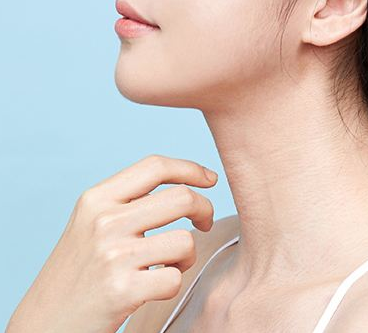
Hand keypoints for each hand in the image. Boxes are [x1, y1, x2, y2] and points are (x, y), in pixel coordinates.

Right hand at [6, 154, 217, 332]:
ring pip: (185, 240)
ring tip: (171, 264)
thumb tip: (185, 182)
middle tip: (204, 224)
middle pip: (182, 198)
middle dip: (204, 209)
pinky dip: (173, 283)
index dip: (190, 169)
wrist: (42, 325)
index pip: (155, 166)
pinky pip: (175, 277)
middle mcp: (104, 220)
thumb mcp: (91, 223)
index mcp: (96, 199)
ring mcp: (113, 254)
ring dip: (188, 255)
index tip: (210, 179)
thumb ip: (128, 201)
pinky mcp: (122, 289)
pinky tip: (155, 286)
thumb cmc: (78, 273)